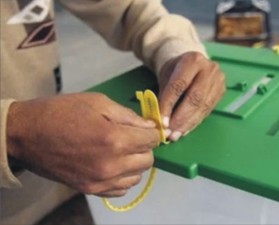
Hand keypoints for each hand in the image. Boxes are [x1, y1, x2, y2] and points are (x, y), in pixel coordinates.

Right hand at [6, 93, 159, 196]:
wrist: (27, 134)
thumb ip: (129, 116)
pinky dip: (123, 177)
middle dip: (144, 146)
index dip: (151, 131)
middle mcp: (112, 164)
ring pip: (137, 176)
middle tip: (132, 137)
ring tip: (121, 151)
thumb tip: (150, 126)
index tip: (145, 128)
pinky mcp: (91, 189)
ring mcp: (101, 180)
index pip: (152, 140)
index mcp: (115, 139)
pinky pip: (121, 189)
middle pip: (148, 160)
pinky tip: (113, 164)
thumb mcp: (98, 102)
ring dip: (135, 163)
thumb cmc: (62, 112)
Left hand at [158, 52, 225, 140]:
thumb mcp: (166, 77)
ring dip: (188, 124)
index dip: (169, 105)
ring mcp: (218, 80)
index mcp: (192, 60)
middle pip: (195, 98)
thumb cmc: (175, 71)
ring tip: (176, 135)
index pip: (179, 85)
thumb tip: (160, 120)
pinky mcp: (222, 91)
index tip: (161, 122)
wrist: (191, 63)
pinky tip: (185, 130)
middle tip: (170, 133)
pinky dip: (195, 122)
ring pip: (203, 107)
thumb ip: (163, 96)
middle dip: (181, 118)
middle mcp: (209, 69)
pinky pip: (208, 110)